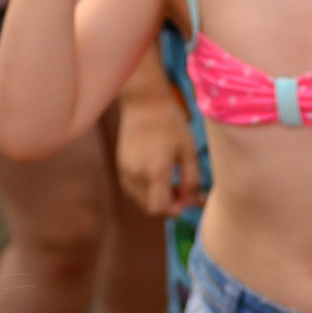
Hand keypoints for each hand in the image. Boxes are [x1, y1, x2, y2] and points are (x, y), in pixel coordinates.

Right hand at [115, 79, 202, 214]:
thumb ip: (191, 180)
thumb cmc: (171, 124)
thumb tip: (189, 200)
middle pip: (149, 207)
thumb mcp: (189, 151)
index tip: (185, 200)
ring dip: (154, 198)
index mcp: (155, 171)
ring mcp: (125, 170)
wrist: (144, 103)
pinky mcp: (120, 165)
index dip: (174, 209)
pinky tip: (155, 174)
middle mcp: (137, 174)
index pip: (159, 208)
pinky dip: (144, 189)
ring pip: (139, 200)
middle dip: (166, 205)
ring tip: (169, 181)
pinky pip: (132, 188)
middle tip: (180, 191)